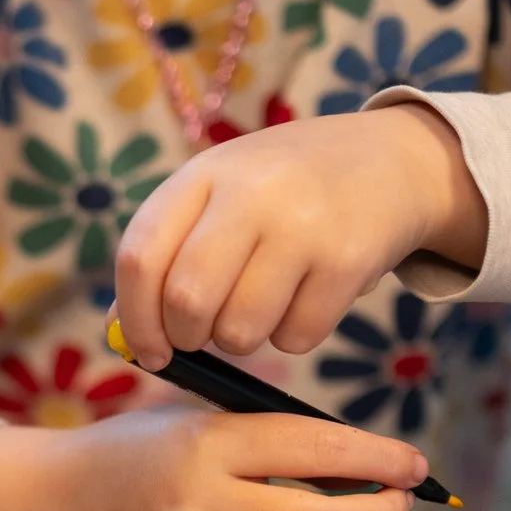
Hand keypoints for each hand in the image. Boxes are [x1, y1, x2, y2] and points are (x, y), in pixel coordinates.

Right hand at [0, 407, 428, 510]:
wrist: (66, 510)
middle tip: (397, 502)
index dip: (378, 458)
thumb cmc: (144, 451)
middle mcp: (207, 509)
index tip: (413, 464)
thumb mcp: (199, 422)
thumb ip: (271, 439)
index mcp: (208, 447)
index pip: (316, 449)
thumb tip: (367, 465)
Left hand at [111, 105, 486, 369]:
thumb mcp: (218, 196)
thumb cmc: (284, 191)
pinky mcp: (347, 260)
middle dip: (187, 336)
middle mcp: (249, 193)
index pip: (140, 258)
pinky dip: (293, 337)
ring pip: (239, 331)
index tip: (148, 351)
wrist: (392, 160)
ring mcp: (301, 225)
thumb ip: (166, 255)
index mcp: (202, 174)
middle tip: (206, 333)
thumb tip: (119, 334)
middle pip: (186, 301)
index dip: (133, 318)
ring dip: (242, 339)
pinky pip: (296, 338)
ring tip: (261, 305)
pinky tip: (306, 299)